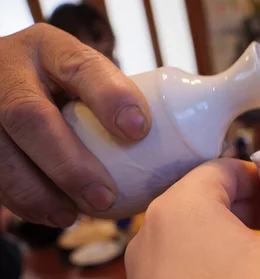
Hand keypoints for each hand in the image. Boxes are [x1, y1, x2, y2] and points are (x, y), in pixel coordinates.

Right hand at [0, 24, 150, 227]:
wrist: (7, 84)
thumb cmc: (66, 90)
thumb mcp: (88, 78)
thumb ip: (124, 99)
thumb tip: (206, 141)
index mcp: (51, 50)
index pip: (80, 67)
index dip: (109, 97)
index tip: (138, 130)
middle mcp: (11, 70)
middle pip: (28, 115)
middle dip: (68, 163)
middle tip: (104, 198)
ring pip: (0, 151)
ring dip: (39, 191)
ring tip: (74, 215)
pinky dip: (23, 201)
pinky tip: (54, 214)